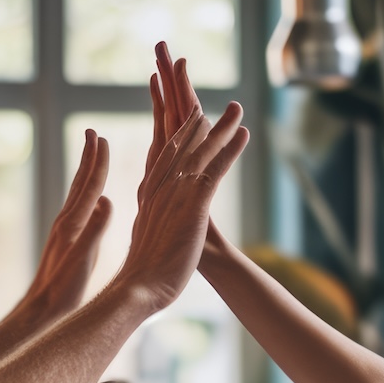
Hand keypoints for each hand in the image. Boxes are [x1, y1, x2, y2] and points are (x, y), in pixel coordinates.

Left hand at [17, 130, 113, 324]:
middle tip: (93, 132)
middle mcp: (66, 222)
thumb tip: (107, 201)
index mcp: (73, 225)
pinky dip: (87, 195)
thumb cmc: (63, 291)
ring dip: (86, 172)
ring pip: (78, 194)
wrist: (40, 311)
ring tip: (92, 156)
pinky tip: (93, 199)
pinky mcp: (66, 241)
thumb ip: (95, 231)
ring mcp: (64, 231)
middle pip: (81, 183)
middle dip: (89, 157)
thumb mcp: (82, 261)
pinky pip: (79, 209)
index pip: (90, 186)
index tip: (103, 137)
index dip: (98, 162)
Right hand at [109, 63, 247, 312]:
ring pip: (202, 151)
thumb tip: (155, 236)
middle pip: (181, 144)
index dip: (178, 133)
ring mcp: (176, 192)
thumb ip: (153, 229)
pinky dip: (229, 149)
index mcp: (149, 194)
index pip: (165, 156)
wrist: (139, 287)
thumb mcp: (149, 242)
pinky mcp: (193, 203)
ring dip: (221, 127)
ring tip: (236, 108)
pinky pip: (215, 168)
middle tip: (205, 95)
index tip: (188, 116)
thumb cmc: (144, 274)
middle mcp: (160, 186)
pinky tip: (244, 134)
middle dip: (195, 119)